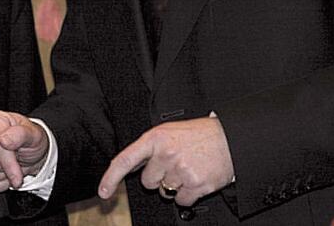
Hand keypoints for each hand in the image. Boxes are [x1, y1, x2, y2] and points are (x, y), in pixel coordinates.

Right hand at [0, 110, 49, 191]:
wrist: (26, 152)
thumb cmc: (28, 141)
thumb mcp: (33, 135)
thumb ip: (21, 135)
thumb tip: (4, 139)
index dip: (10, 164)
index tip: (19, 174)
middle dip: (6, 169)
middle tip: (15, 163)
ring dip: (0, 177)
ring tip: (7, 168)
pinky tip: (0, 174)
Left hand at [98, 116, 233, 205]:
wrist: (229, 139)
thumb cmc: (198, 135)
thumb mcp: (169, 132)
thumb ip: (150, 148)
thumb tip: (131, 167)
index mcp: (156, 138)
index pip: (126, 159)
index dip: (111, 177)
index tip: (104, 191)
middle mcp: (166, 154)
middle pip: (147, 182)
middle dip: (158, 177)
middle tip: (174, 164)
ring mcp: (181, 170)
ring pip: (165, 192)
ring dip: (174, 186)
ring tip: (188, 168)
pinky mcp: (196, 185)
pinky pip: (182, 201)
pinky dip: (188, 195)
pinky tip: (196, 178)